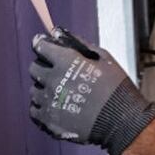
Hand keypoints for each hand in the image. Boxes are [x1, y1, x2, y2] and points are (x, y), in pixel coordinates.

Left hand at [29, 29, 154, 154]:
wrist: (121, 120)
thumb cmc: (115, 87)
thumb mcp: (104, 59)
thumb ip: (79, 44)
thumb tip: (58, 33)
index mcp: (66, 62)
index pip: (41, 47)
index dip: (41, 44)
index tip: (42, 44)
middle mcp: (53, 81)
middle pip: (34, 68)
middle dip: (43, 66)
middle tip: (55, 71)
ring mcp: (48, 102)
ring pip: (34, 90)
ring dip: (44, 88)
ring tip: (60, 92)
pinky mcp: (48, 121)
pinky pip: (34, 110)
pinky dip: (42, 107)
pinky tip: (56, 106)